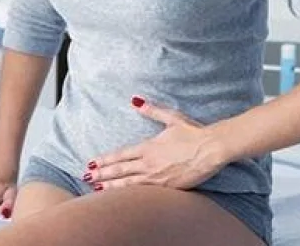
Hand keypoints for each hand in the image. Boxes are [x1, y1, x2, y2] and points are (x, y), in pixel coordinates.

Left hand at [83, 96, 226, 191]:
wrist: (212, 150)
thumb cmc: (194, 133)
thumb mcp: (171, 118)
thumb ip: (152, 111)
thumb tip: (135, 100)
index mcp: (148, 147)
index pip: (121, 155)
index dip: (105, 160)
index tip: (91, 163)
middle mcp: (149, 164)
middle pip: (120, 171)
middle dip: (102, 174)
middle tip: (87, 177)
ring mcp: (158, 178)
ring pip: (129, 184)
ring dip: (111, 187)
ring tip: (97, 189)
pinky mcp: (168, 188)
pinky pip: (144, 193)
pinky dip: (130, 195)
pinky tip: (122, 198)